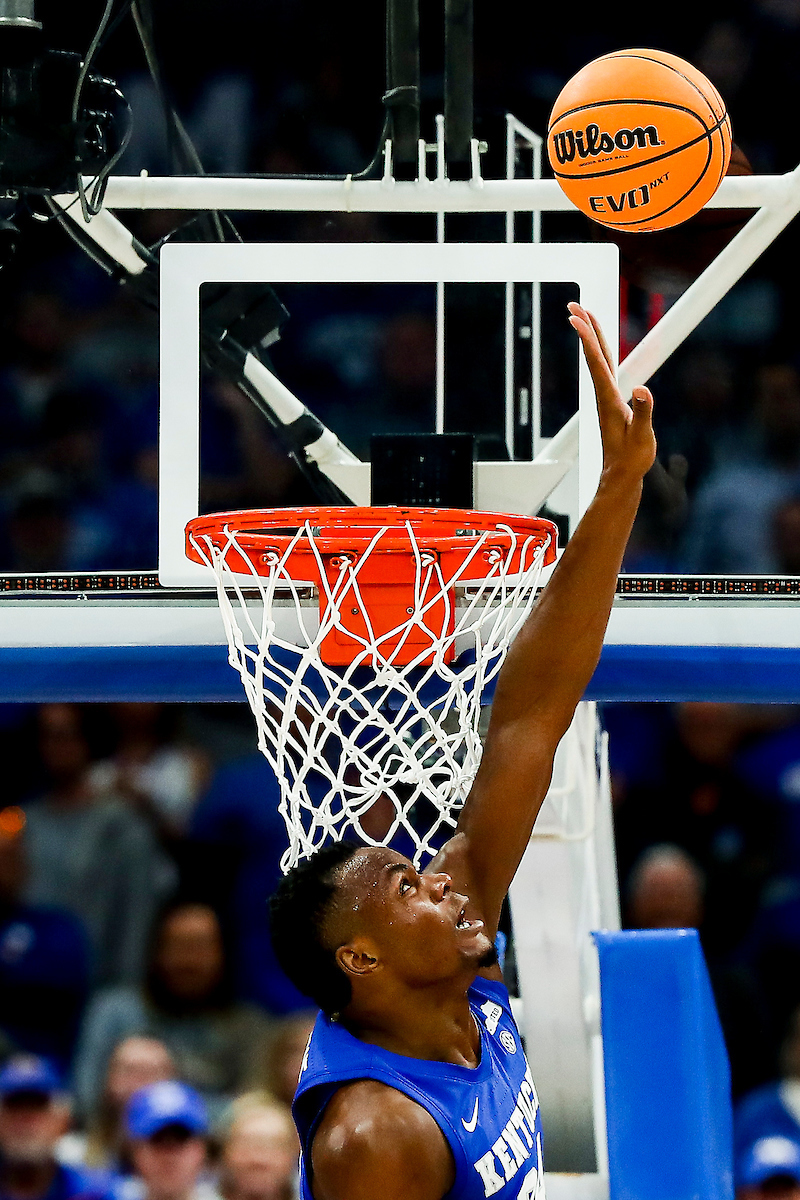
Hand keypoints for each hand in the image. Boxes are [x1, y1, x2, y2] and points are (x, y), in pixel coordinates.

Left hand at [568, 301, 656, 481]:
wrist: (621, 475)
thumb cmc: (632, 458)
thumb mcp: (641, 437)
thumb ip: (643, 413)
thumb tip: (642, 390)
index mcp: (609, 399)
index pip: (597, 363)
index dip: (588, 339)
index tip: (577, 318)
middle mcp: (604, 394)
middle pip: (594, 354)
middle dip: (585, 328)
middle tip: (574, 305)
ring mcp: (607, 397)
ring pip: (599, 359)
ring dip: (592, 336)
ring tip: (585, 315)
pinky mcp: (613, 401)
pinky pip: (605, 368)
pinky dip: (601, 351)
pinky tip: (600, 345)